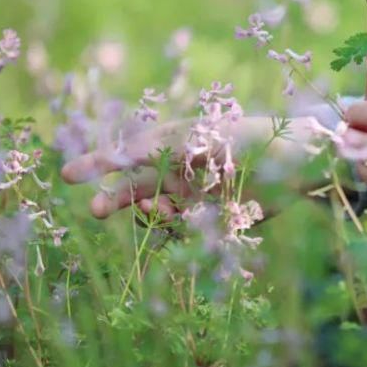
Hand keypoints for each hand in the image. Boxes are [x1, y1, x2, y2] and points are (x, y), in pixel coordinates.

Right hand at [61, 116, 313, 218]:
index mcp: (175, 143)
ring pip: (156, 211)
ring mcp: (195, 195)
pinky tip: (186, 218)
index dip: (99, 164)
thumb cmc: (253, 137)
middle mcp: (180, 170)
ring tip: (157, 214)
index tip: (68, 175)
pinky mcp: (213, 218)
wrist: (298, 161)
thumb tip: (123, 153)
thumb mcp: (205, 137)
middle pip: (135, 187)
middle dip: (113, 199)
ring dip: (147, 214)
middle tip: (93, 211)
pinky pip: (183, 228)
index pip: (129, 154)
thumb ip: (164, 146)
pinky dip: (177, 227)